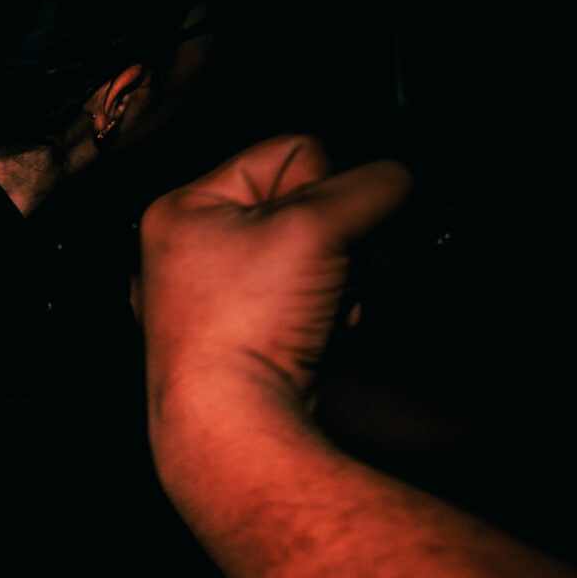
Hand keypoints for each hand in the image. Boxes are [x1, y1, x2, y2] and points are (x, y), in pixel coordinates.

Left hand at [140, 135, 413, 426]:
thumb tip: (395, 178)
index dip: (322, 186)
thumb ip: (370, 186)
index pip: (288, 152)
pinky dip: (323, 311)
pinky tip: (313, 332)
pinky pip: (302, 298)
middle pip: (302, 207)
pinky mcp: (240, 337)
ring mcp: (211, 298)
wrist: (234, 425)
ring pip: (309, 255)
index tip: (315, 227)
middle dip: (330, 241)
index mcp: (181, 208)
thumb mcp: (317, 226)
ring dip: (333, 278)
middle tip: (317, 272)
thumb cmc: (241, 331)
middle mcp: (187, 251)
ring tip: (313, 307)